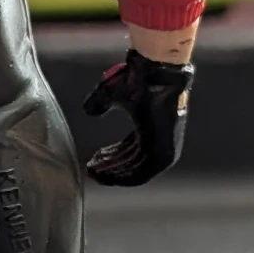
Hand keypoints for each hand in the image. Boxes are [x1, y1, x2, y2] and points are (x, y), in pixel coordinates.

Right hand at [83, 48, 193, 186]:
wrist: (155, 75)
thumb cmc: (140, 81)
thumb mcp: (112, 94)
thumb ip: (100, 103)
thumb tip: (89, 110)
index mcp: (153, 128)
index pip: (132, 150)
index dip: (111, 157)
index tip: (95, 160)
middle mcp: (161, 141)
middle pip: (132, 163)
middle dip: (109, 167)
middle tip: (91, 168)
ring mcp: (164, 149)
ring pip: (134, 172)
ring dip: (112, 174)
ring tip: (92, 171)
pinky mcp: (163, 155)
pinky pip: (139, 175)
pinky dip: (119, 176)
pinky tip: (102, 173)